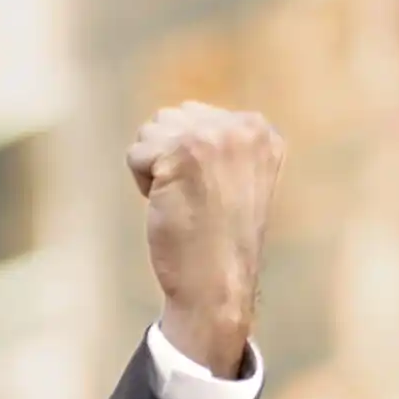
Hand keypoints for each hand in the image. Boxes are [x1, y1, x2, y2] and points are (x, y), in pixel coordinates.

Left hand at [125, 102, 283, 377]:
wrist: (216, 282)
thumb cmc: (217, 238)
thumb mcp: (235, 177)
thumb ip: (218, 143)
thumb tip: (177, 116)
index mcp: (262, 131)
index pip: (196, 117)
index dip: (189, 159)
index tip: (211, 193)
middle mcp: (244, 126)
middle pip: (171, 118)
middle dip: (168, 157)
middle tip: (193, 198)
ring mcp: (216, 136)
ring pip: (151, 132)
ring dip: (154, 168)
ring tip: (183, 200)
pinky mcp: (184, 150)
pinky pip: (137, 153)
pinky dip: (142, 182)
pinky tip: (169, 205)